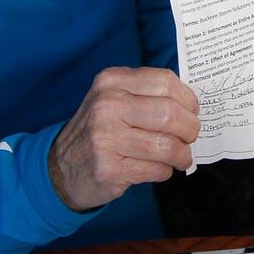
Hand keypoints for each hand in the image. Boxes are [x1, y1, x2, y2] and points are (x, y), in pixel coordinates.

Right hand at [48, 67, 199, 210]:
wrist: (60, 167)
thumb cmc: (99, 130)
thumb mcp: (114, 99)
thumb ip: (148, 94)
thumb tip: (191, 104)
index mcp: (111, 82)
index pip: (165, 82)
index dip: (188, 99)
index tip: (192, 111)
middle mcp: (107, 106)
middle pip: (170, 114)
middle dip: (190, 129)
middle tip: (190, 136)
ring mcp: (106, 138)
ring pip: (167, 146)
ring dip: (182, 155)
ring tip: (180, 156)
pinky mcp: (109, 169)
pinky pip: (157, 169)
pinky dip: (165, 171)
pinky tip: (158, 168)